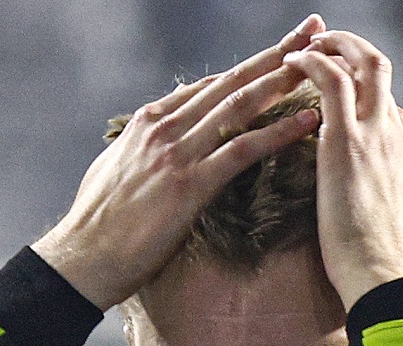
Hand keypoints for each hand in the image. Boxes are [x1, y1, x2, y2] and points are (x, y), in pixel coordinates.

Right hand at [31, 15, 326, 310]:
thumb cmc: (98, 224)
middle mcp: (165, 127)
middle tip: (312, 30)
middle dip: (276, 54)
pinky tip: (308, 122)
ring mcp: (177, 154)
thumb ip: (142, 149)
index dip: (247, 68)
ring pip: (240, 106)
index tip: (280, 54)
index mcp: (149, 122)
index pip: (209, 86)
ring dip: (284, 81)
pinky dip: (279, 133)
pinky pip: (243, 151)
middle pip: (231, 81)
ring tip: (321, 64)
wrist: (81, 258)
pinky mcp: (189, 185)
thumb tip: (154, 140)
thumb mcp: (116, 170)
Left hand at [283, 31, 402, 311]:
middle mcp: (402, 139)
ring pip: (364, 66)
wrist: (394, 284)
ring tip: (305, 47)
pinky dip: (314, 62)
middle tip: (327, 48)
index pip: (393, 113)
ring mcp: (378, 136)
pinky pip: (333, 80)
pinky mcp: (349, 142)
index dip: (366, 100)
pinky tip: (293, 62)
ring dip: (335, 47)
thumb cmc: (395, 276)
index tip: (339, 101)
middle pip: (385, 75)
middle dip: (356, 52)